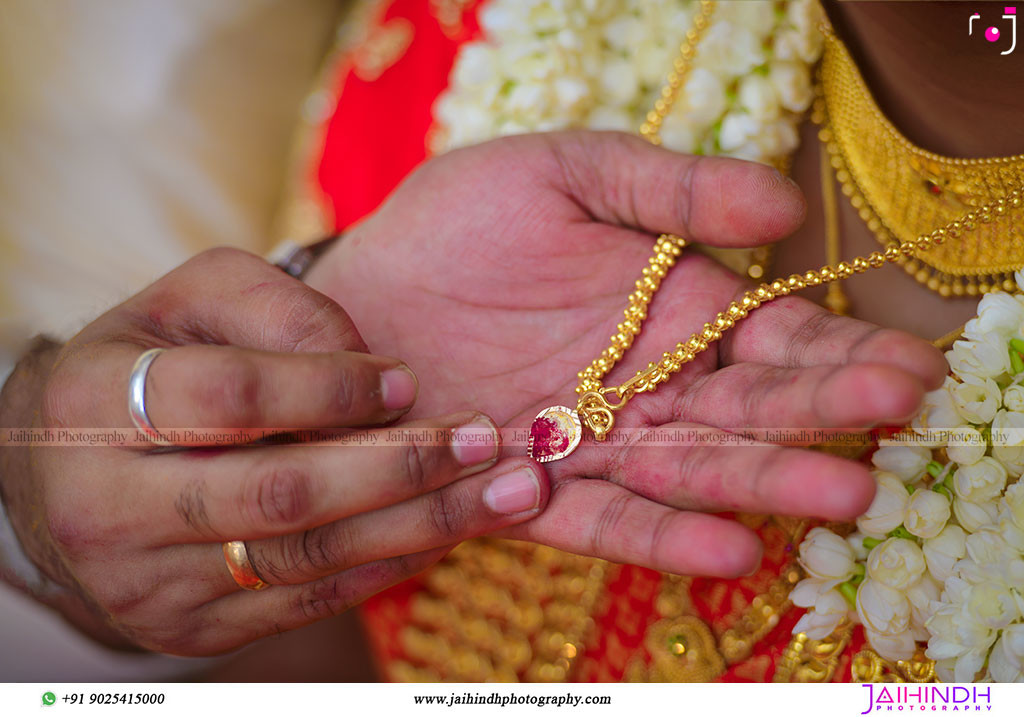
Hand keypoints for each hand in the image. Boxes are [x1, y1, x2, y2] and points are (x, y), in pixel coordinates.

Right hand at [0, 248, 549, 654]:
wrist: (68, 478)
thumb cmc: (148, 364)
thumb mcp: (190, 302)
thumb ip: (275, 307)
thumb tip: (374, 369)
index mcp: (93, 406)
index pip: (229, 401)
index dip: (329, 388)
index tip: (408, 381)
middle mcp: (107, 509)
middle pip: (279, 495)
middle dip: (399, 468)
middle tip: (491, 442)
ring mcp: (150, 584)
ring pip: (306, 560)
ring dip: (421, 524)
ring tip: (510, 493)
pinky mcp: (192, 629)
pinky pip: (309, 601)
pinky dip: (389, 562)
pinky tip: (452, 528)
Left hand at [307, 131, 947, 577]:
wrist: (358, 295)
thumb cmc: (460, 222)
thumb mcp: (564, 174)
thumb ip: (667, 191)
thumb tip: (781, 205)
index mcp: (673, 312)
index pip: (775, 339)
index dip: (839, 354)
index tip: (908, 367)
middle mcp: (648, 389)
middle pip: (745, 413)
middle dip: (817, 423)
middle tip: (889, 433)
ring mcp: (595, 445)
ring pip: (689, 473)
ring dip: (759, 485)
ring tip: (835, 497)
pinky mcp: (532, 490)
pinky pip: (601, 519)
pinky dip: (659, 537)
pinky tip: (724, 552)